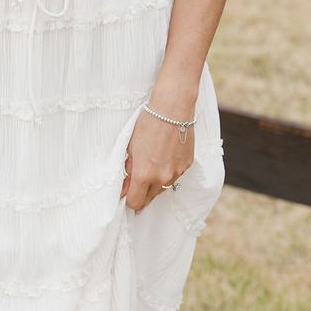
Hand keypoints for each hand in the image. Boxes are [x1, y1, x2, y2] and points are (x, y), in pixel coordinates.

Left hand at [121, 87, 195, 212]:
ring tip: (152, 164)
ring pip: (163, 188)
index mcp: (144, 174)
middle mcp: (162, 178)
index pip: (135, 202)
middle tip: (137, 182)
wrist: (173, 108)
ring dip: (156, 183)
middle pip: (150, 198)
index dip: (129, 200)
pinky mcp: (187, 165)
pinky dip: (168, 172)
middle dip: (142, 193)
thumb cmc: (148, 124)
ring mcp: (177, 172)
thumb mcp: (131, 147)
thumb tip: (123, 189)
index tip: (127, 193)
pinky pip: (175, 176)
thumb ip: (128, 170)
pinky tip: (165, 157)